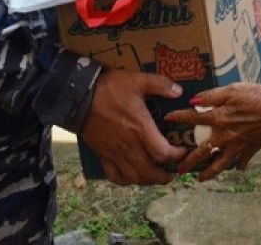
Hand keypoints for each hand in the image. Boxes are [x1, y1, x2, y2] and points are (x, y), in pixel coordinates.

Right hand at [78, 70, 187, 185]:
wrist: (79, 98)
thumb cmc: (109, 89)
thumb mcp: (137, 80)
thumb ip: (160, 85)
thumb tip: (179, 91)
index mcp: (141, 129)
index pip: (163, 153)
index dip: (176, 156)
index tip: (182, 152)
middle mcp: (129, 146)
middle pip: (150, 172)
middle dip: (164, 176)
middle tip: (173, 173)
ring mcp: (115, 153)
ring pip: (134, 177)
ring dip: (148, 181)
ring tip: (156, 177)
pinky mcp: (103, 155)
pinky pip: (114, 176)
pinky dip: (125, 181)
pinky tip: (132, 177)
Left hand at [164, 83, 260, 180]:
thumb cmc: (258, 97)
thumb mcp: (234, 89)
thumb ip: (213, 96)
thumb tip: (193, 100)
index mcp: (218, 119)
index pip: (192, 119)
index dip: (178, 117)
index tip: (167, 119)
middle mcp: (224, 137)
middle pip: (202, 152)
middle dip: (188, 162)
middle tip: (178, 169)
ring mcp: (238, 146)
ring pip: (220, 164)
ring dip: (209, 172)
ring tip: (200, 179)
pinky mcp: (251, 149)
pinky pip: (242, 161)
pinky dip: (238, 165)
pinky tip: (236, 169)